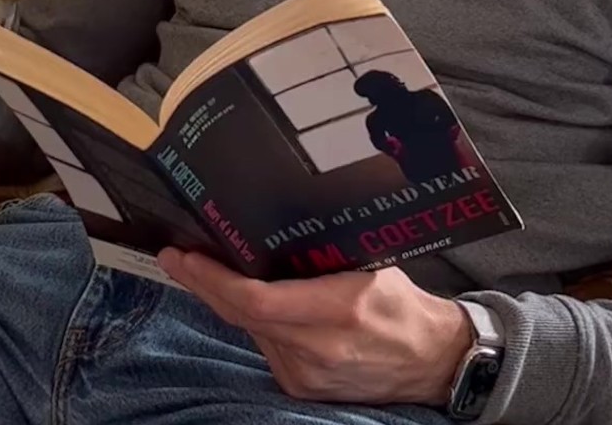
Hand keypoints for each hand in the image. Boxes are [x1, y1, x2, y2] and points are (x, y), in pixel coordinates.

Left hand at [159, 249, 471, 407]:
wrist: (434, 362)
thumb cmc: (404, 306)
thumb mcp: (371, 266)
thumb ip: (324, 254)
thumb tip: (275, 224)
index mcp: (338, 311)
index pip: (257, 301)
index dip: (213, 279)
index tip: (185, 256)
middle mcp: (318, 349)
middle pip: (242, 315)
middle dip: (203, 284)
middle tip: (176, 257)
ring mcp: (307, 374)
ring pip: (250, 331)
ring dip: (228, 302)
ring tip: (208, 272)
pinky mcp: (302, 387)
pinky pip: (265, 347)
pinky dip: (255, 324)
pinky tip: (249, 304)